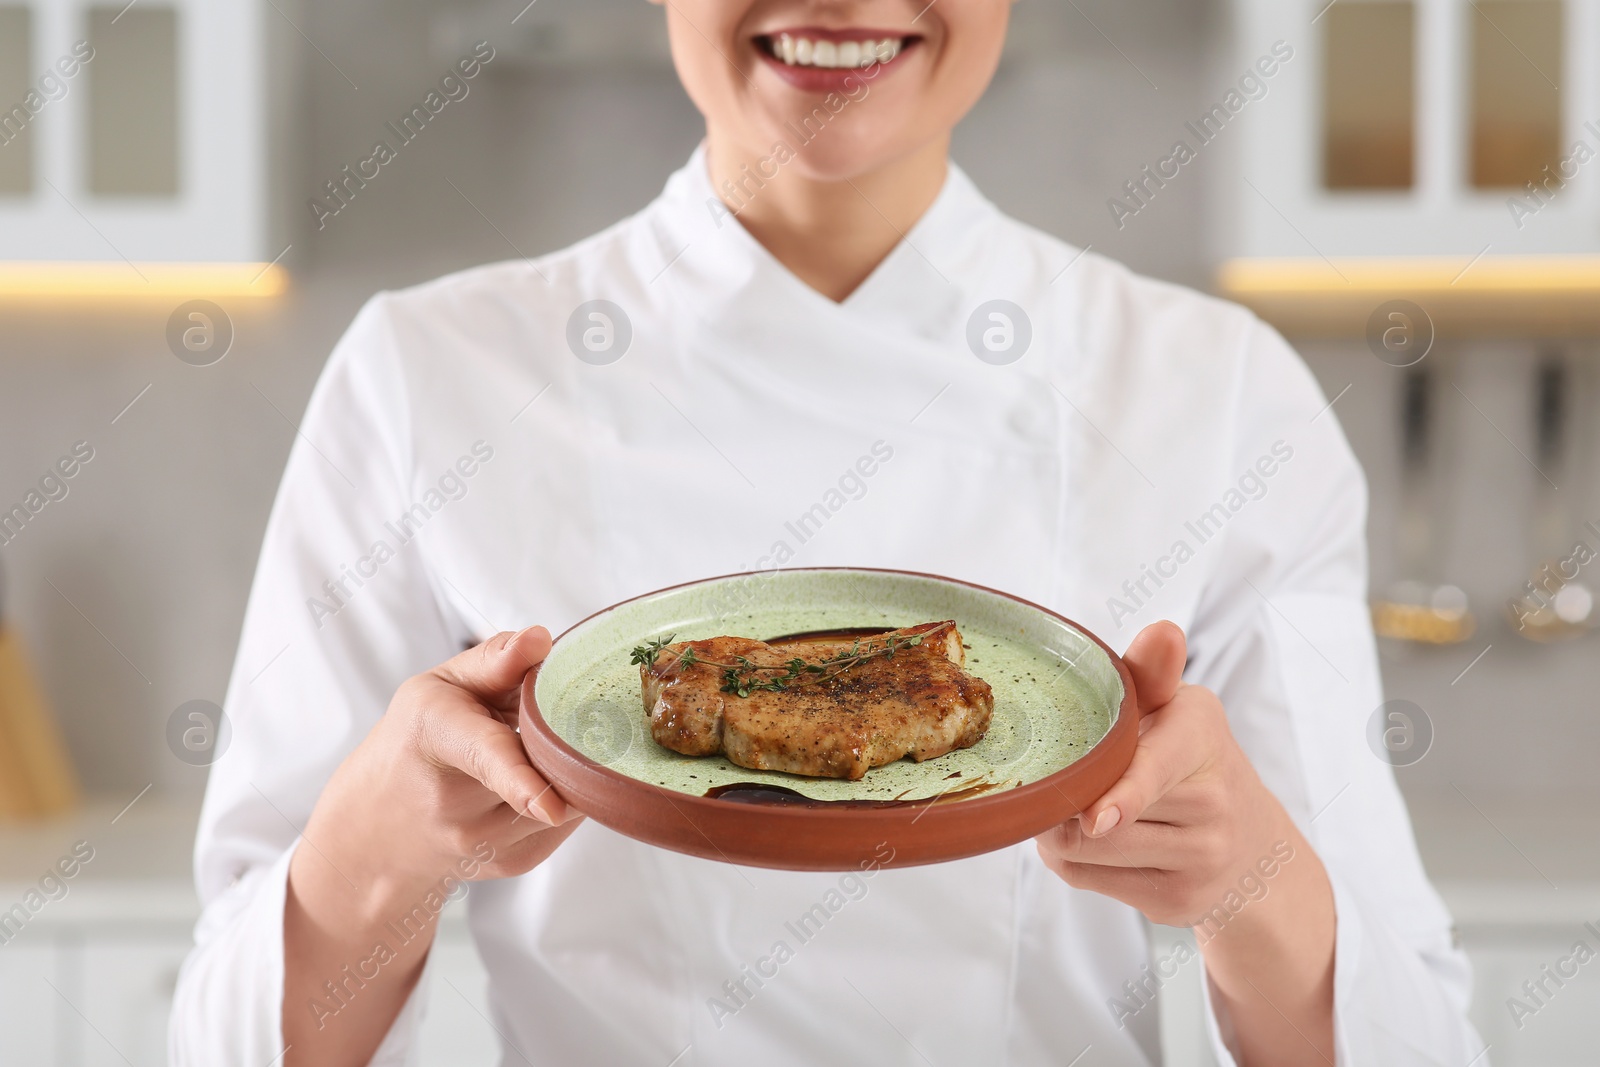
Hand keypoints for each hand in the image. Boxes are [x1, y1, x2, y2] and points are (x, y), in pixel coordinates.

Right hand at [285, 627, 581, 1066]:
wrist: (375, 830)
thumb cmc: (416, 742)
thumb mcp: (440, 687)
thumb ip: (495, 661)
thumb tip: (542, 638)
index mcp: (433, 733)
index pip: (485, 757)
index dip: (521, 781)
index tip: (551, 806)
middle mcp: (452, 798)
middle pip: (543, 769)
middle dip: (566, 744)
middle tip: (563, 721)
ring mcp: (479, 841)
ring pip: (563, 800)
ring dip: (566, 773)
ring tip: (529, 754)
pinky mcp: (508, 864)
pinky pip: (564, 826)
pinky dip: (564, 801)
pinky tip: (535, 786)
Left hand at [1034, 620, 1292, 925]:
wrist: (1253, 844)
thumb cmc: (1187, 759)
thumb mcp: (1175, 708)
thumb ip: (1152, 673)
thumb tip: (1163, 632)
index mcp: (1202, 733)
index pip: (1156, 767)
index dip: (1124, 793)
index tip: (1096, 817)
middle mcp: (1213, 799)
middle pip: (1098, 814)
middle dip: (1060, 801)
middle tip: (1055, 783)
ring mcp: (1202, 858)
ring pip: (1088, 852)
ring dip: (1059, 833)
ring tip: (1075, 810)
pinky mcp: (1178, 902)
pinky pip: (1090, 882)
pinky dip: (1074, 863)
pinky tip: (1097, 843)